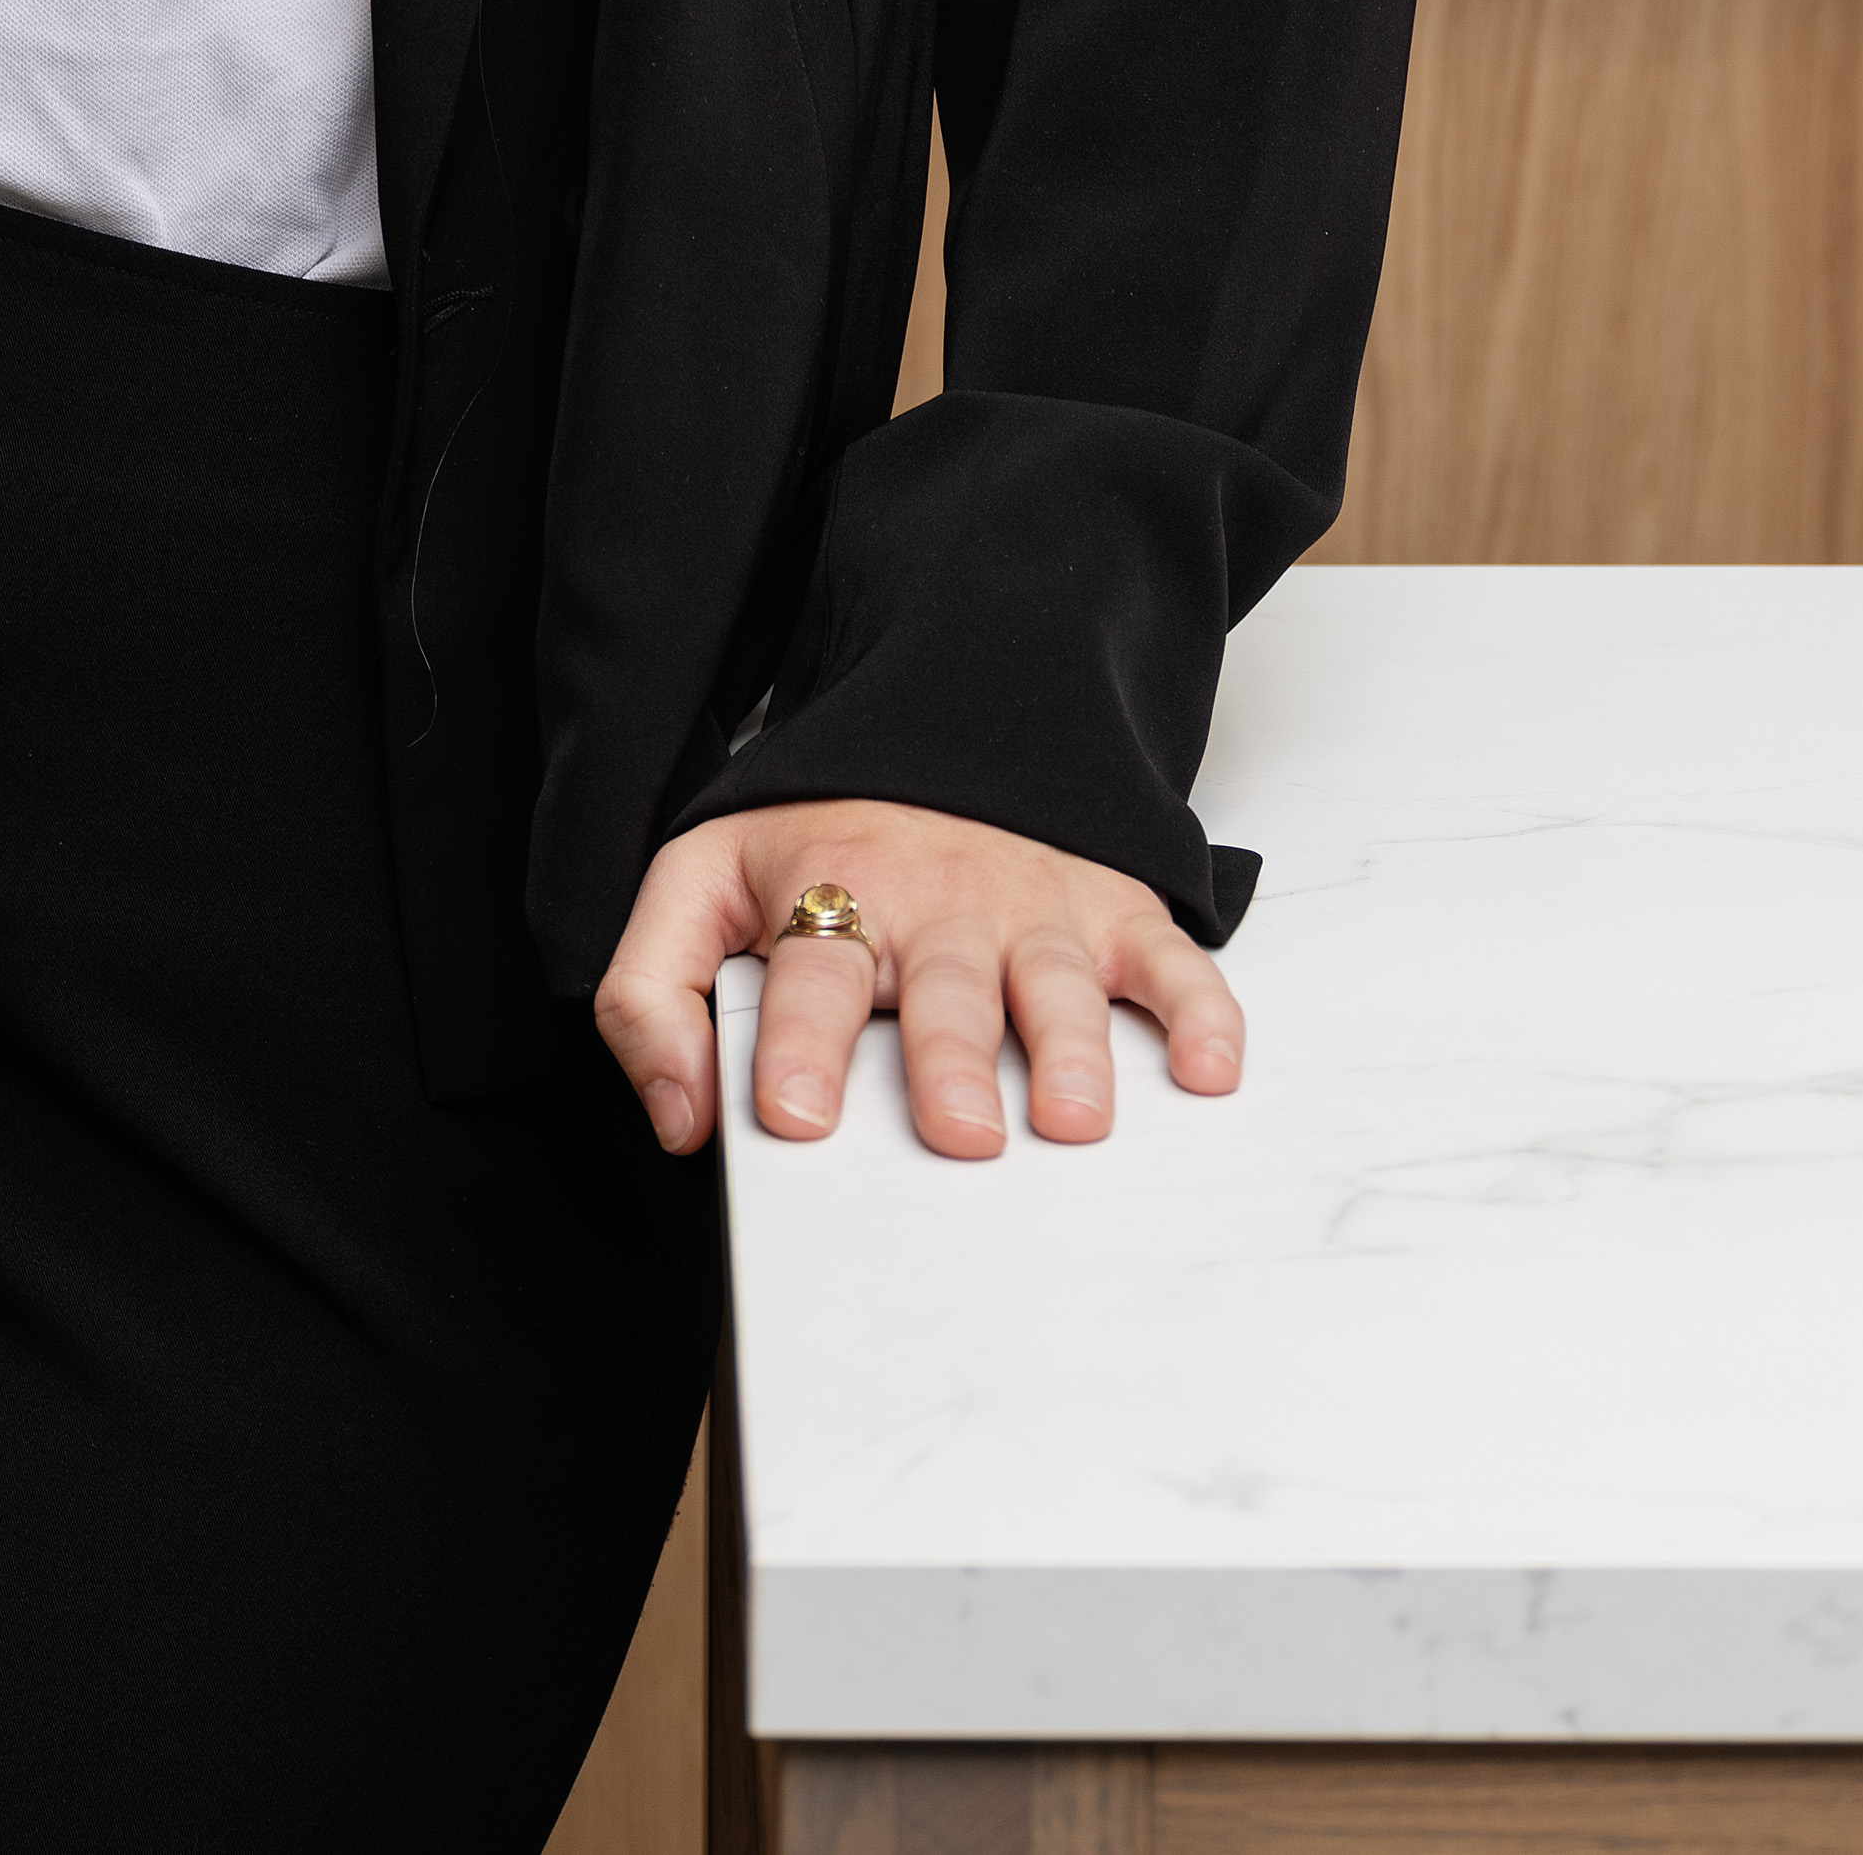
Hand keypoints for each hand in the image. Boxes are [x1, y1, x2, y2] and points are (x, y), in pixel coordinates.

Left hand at [594, 798, 1242, 1162]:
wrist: (934, 730)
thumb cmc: (813, 840)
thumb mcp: (699, 884)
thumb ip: (652, 994)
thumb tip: (675, 1119)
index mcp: (831, 899)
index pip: (808, 976)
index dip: (798, 1044)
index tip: (793, 1114)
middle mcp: (934, 905)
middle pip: (941, 988)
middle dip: (950, 1059)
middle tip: (958, 1132)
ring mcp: (1030, 907)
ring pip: (1054, 980)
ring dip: (1070, 1048)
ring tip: (1074, 1118)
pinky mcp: (1110, 908)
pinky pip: (1164, 958)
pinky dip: (1198, 1010)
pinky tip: (1210, 1068)